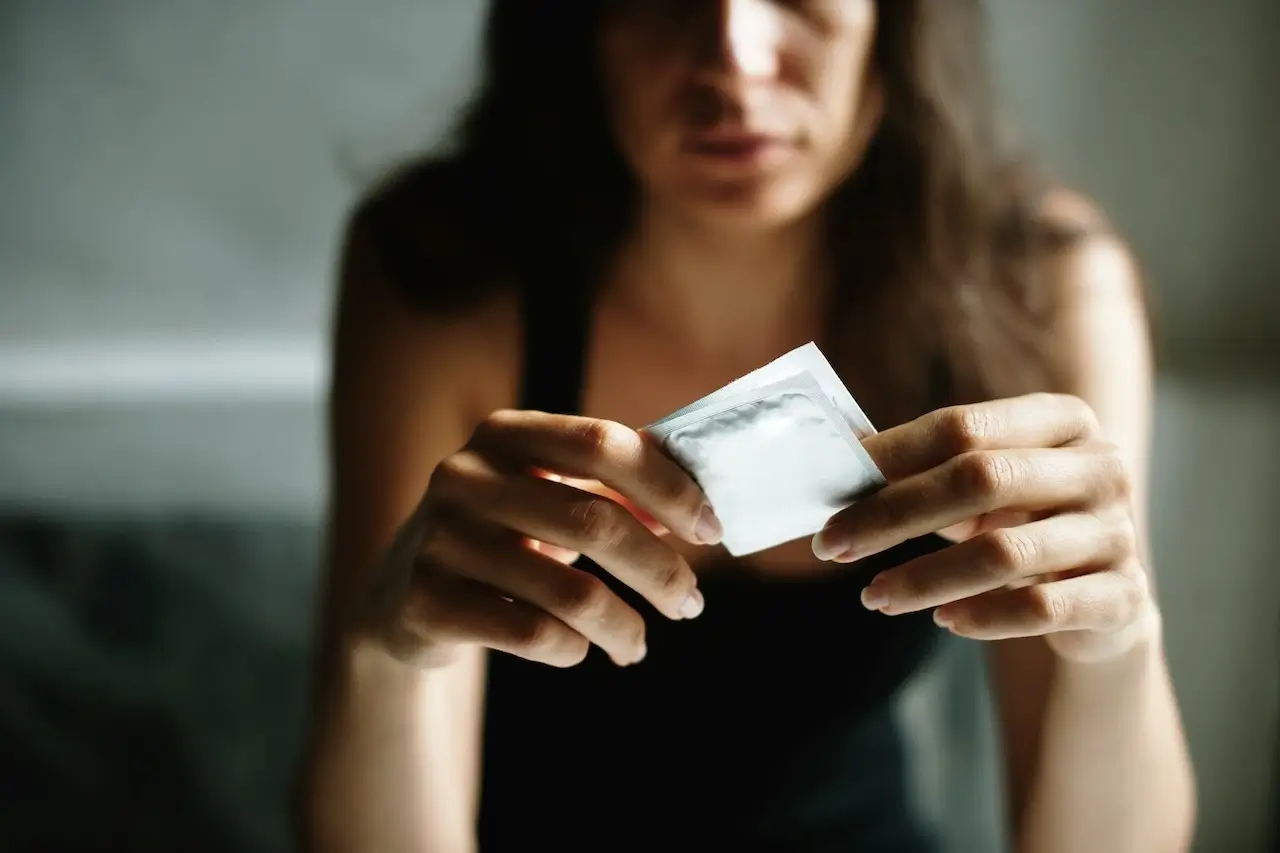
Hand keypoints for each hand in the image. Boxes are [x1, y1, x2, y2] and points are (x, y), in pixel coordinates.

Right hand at [356, 410, 721, 668]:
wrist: (401, 598)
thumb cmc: (502, 537)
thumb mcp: (548, 497)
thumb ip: (616, 489)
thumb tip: (700, 507)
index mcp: (504, 434)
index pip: (602, 443)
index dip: (668, 486)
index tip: (711, 530)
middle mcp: (463, 475)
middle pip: (594, 520)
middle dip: (658, 570)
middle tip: (691, 603)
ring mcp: (438, 538)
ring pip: (569, 592)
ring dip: (623, 626)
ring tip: (637, 645)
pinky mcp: (425, 601)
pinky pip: (530, 635)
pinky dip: (572, 648)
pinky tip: (579, 650)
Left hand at [811, 393, 1153, 662]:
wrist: (1100, 598)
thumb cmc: (1021, 523)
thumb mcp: (983, 485)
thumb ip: (924, 466)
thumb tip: (834, 459)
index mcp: (1062, 419)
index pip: (963, 425)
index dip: (891, 454)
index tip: (832, 487)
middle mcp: (1098, 467)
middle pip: (981, 479)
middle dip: (894, 514)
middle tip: (832, 546)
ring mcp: (1117, 533)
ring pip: (1005, 552)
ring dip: (925, 578)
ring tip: (874, 597)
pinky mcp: (1123, 597)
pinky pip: (1042, 608)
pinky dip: (984, 617)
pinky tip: (943, 621)